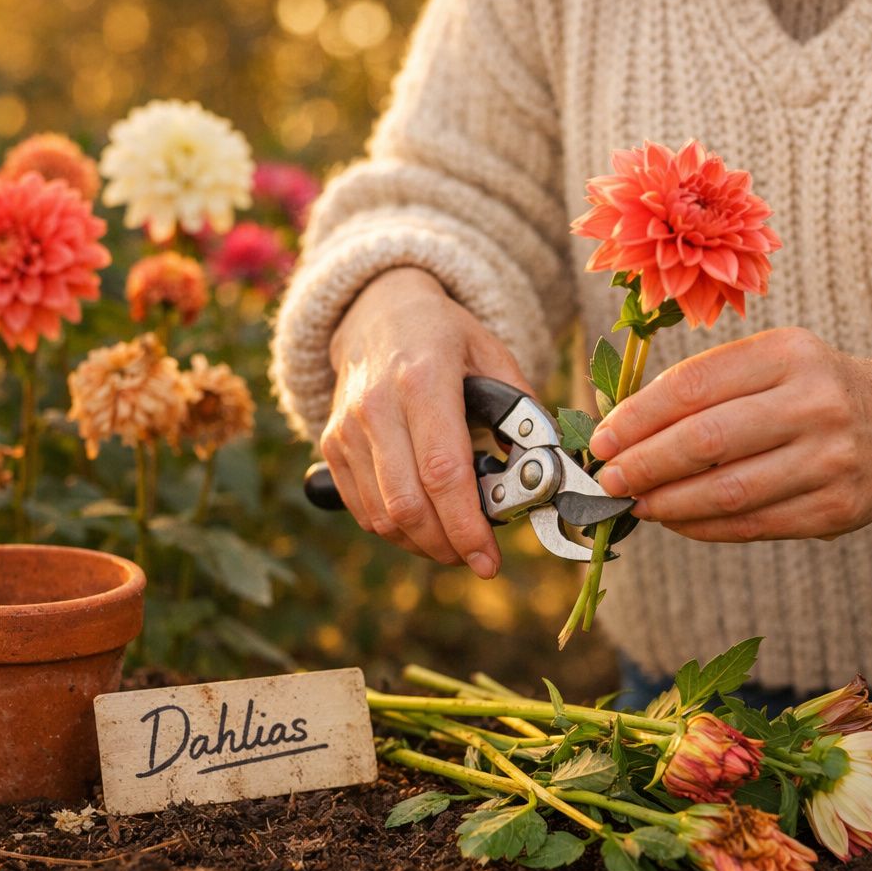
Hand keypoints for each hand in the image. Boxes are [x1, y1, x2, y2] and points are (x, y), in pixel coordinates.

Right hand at [322, 267, 533, 575]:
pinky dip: (395, 530)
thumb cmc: (443, 335)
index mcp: (423, 379)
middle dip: (447, 546)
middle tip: (476, 557)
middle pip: (408, 504)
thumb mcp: (492, 353)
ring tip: (453, 542)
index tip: (489, 559)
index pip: (443, 472)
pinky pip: (362, 510)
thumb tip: (540, 472)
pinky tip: (423, 525)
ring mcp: (347, 428)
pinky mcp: (331, 445)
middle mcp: (376, 406)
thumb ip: (521, 411)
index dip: (466, 525)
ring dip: (422, 544)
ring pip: (382, 516)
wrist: (376, 311)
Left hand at [588, 327, 871, 542]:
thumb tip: (618, 430)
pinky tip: (673, 520)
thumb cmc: (812, 391)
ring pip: (726, 491)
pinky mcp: (836, 509)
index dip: (637, 417)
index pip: (693, 385)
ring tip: (633, 504)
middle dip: (643, 465)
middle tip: (606, 480)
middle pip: (706, 440)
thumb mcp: (771, 363)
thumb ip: (703, 387)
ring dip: (666, 503)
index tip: (600, 439)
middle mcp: (816, 402)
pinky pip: (752, 524)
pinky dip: (701, 526)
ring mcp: (831, 459)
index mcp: (789, 353)